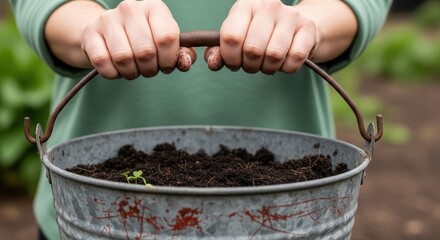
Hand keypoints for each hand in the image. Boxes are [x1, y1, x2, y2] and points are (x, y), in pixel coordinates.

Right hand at [81, 0, 195, 79]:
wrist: (110, 33)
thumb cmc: (146, 40)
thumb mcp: (167, 44)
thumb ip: (183, 54)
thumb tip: (184, 63)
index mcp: (155, 8)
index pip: (167, 38)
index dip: (168, 60)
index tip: (166, 65)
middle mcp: (131, 8)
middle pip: (145, 51)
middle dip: (150, 69)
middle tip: (148, 69)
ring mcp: (108, 18)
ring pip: (123, 58)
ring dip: (131, 72)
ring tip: (133, 69)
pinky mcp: (90, 32)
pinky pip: (102, 61)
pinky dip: (112, 73)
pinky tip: (117, 69)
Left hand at [207, 0, 317, 74]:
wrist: (294, 27)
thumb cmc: (258, 35)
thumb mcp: (236, 38)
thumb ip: (218, 52)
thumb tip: (214, 63)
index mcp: (245, 5)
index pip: (231, 37)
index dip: (230, 57)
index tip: (234, 62)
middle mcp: (268, 5)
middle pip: (253, 49)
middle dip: (250, 65)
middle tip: (252, 64)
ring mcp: (290, 15)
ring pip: (274, 55)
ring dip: (268, 68)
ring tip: (267, 63)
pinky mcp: (308, 28)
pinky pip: (294, 58)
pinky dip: (286, 68)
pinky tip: (284, 62)